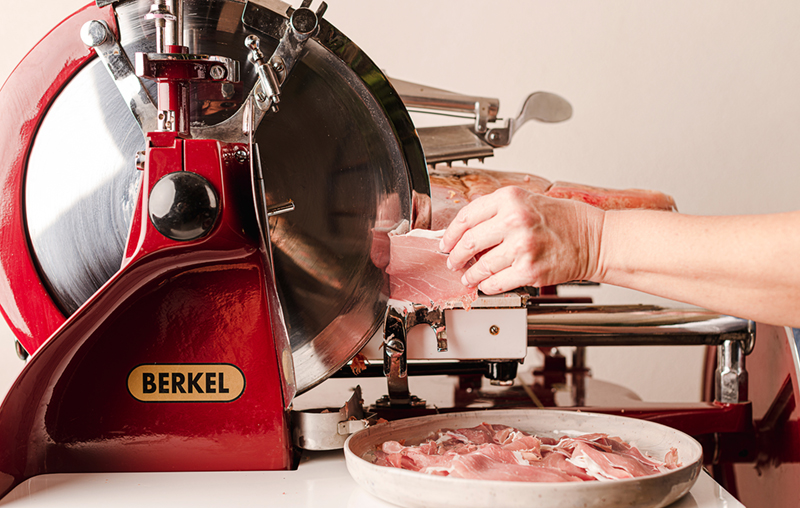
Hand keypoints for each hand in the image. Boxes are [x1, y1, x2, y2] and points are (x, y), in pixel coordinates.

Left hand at [438, 186, 604, 293]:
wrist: (594, 239)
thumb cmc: (564, 221)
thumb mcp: (528, 201)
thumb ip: (498, 212)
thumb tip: (468, 232)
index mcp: (510, 199)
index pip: (467, 217)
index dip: (451, 233)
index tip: (446, 241)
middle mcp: (514, 221)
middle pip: (469, 242)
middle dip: (455, 256)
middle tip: (452, 261)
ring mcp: (521, 247)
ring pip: (480, 266)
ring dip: (470, 275)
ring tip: (468, 277)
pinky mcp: (529, 271)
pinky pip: (496, 283)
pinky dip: (487, 287)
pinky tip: (485, 285)